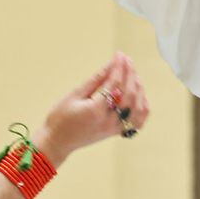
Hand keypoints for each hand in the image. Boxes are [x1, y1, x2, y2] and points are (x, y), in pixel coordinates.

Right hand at [35, 53, 150, 164]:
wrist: (57, 142)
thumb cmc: (60, 118)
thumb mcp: (74, 95)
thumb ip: (95, 81)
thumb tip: (110, 65)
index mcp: (96, 110)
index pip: (114, 84)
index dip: (119, 67)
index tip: (119, 55)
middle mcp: (109, 121)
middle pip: (129, 94)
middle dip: (130, 74)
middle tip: (127, 60)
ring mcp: (115, 128)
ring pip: (137, 107)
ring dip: (138, 89)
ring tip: (133, 74)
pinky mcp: (117, 132)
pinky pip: (138, 121)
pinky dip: (142, 107)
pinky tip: (139, 95)